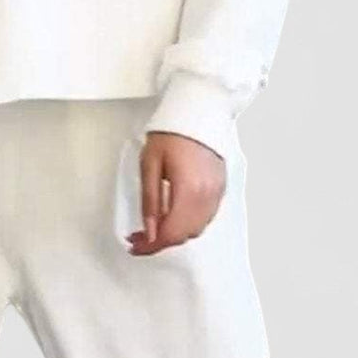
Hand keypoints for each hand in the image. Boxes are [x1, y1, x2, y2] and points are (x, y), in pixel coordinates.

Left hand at [127, 130, 225, 254]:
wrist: (198, 111)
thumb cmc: (172, 132)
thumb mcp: (150, 166)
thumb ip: (150, 202)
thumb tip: (150, 231)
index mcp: (188, 191)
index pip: (170, 233)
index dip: (151, 245)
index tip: (136, 246)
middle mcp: (207, 196)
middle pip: (184, 235)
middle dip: (161, 241)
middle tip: (140, 236)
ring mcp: (217, 193)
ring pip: (196, 230)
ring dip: (175, 234)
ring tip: (155, 226)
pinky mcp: (221, 188)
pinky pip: (206, 218)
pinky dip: (189, 223)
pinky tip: (174, 215)